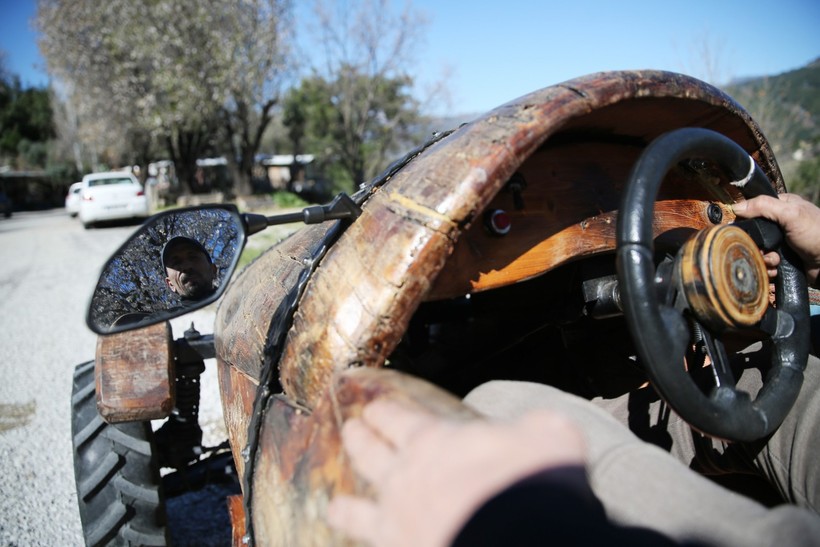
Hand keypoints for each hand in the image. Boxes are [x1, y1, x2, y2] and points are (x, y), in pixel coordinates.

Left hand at [327, 400, 584, 546]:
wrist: (519, 539)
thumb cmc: (533, 480)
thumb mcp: (547, 433)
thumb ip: (533, 429)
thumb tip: (537, 430)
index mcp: (433, 442)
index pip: (397, 419)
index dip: (384, 413)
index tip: (374, 409)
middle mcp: (406, 481)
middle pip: (369, 455)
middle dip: (358, 440)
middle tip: (350, 431)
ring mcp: (399, 525)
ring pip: (359, 513)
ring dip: (346, 508)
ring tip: (335, 507)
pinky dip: (370, 544)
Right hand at [733, 193, 819, 286]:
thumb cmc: (817, 234)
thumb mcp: (791, 214)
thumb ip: (764, 206)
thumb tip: (736, 207)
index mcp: (781, 207)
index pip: (752, 211)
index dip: (745, 222)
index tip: (743, 232)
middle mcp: (779, 225)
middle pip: (752, 235)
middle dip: (755, 246)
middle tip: (764, 251)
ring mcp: (780, 244)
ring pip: (757, 252)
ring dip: (762, 260)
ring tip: (775, 262)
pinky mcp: (782, 260)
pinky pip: (765, 265)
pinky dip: (768, 270)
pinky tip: (776, 270)